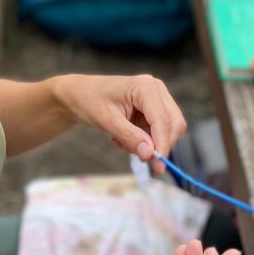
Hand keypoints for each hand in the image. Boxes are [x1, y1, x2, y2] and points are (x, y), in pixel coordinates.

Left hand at [53, 74, 184, 173]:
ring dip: (148, 144)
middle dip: (158, 145)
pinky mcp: (153, 110)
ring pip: (167, 131)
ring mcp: (157, 99)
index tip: (159, 167)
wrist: (80, 94)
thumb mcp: (107, 121)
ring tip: (120, 144)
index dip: (163, 145)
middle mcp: (156, 90)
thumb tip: (149, 154)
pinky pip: (157, 132)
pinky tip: (123, 139)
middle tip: (139, 159)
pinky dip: (143, 142)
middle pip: (173, 125)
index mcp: (146, 87)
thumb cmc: (90, 101)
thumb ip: (130, 137)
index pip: (163, 120)